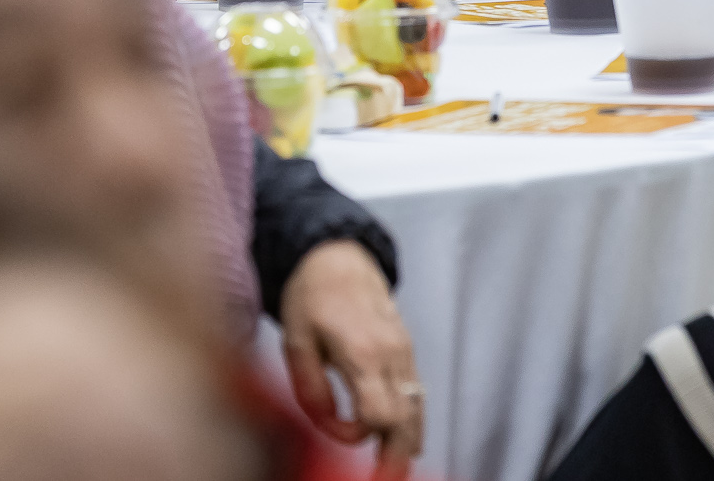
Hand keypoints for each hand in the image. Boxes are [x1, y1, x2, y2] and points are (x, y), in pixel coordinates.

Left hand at [278, 240, 420, 478]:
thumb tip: (326, 424)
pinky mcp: (406, 349)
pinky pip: (416, 393)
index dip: (358, 435)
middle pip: (407, 421)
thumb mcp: (295, 341)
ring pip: (418, 410)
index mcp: (363, 353)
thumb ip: (309, 389)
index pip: (379, 415)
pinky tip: (401, 440)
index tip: (336, 430)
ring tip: (393, 470)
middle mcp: (392, 354)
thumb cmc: (312, 294)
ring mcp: (404, 351)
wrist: (337, 254)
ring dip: (406, 443)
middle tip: (384, 480)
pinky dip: (410, 420)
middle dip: (396, 457)